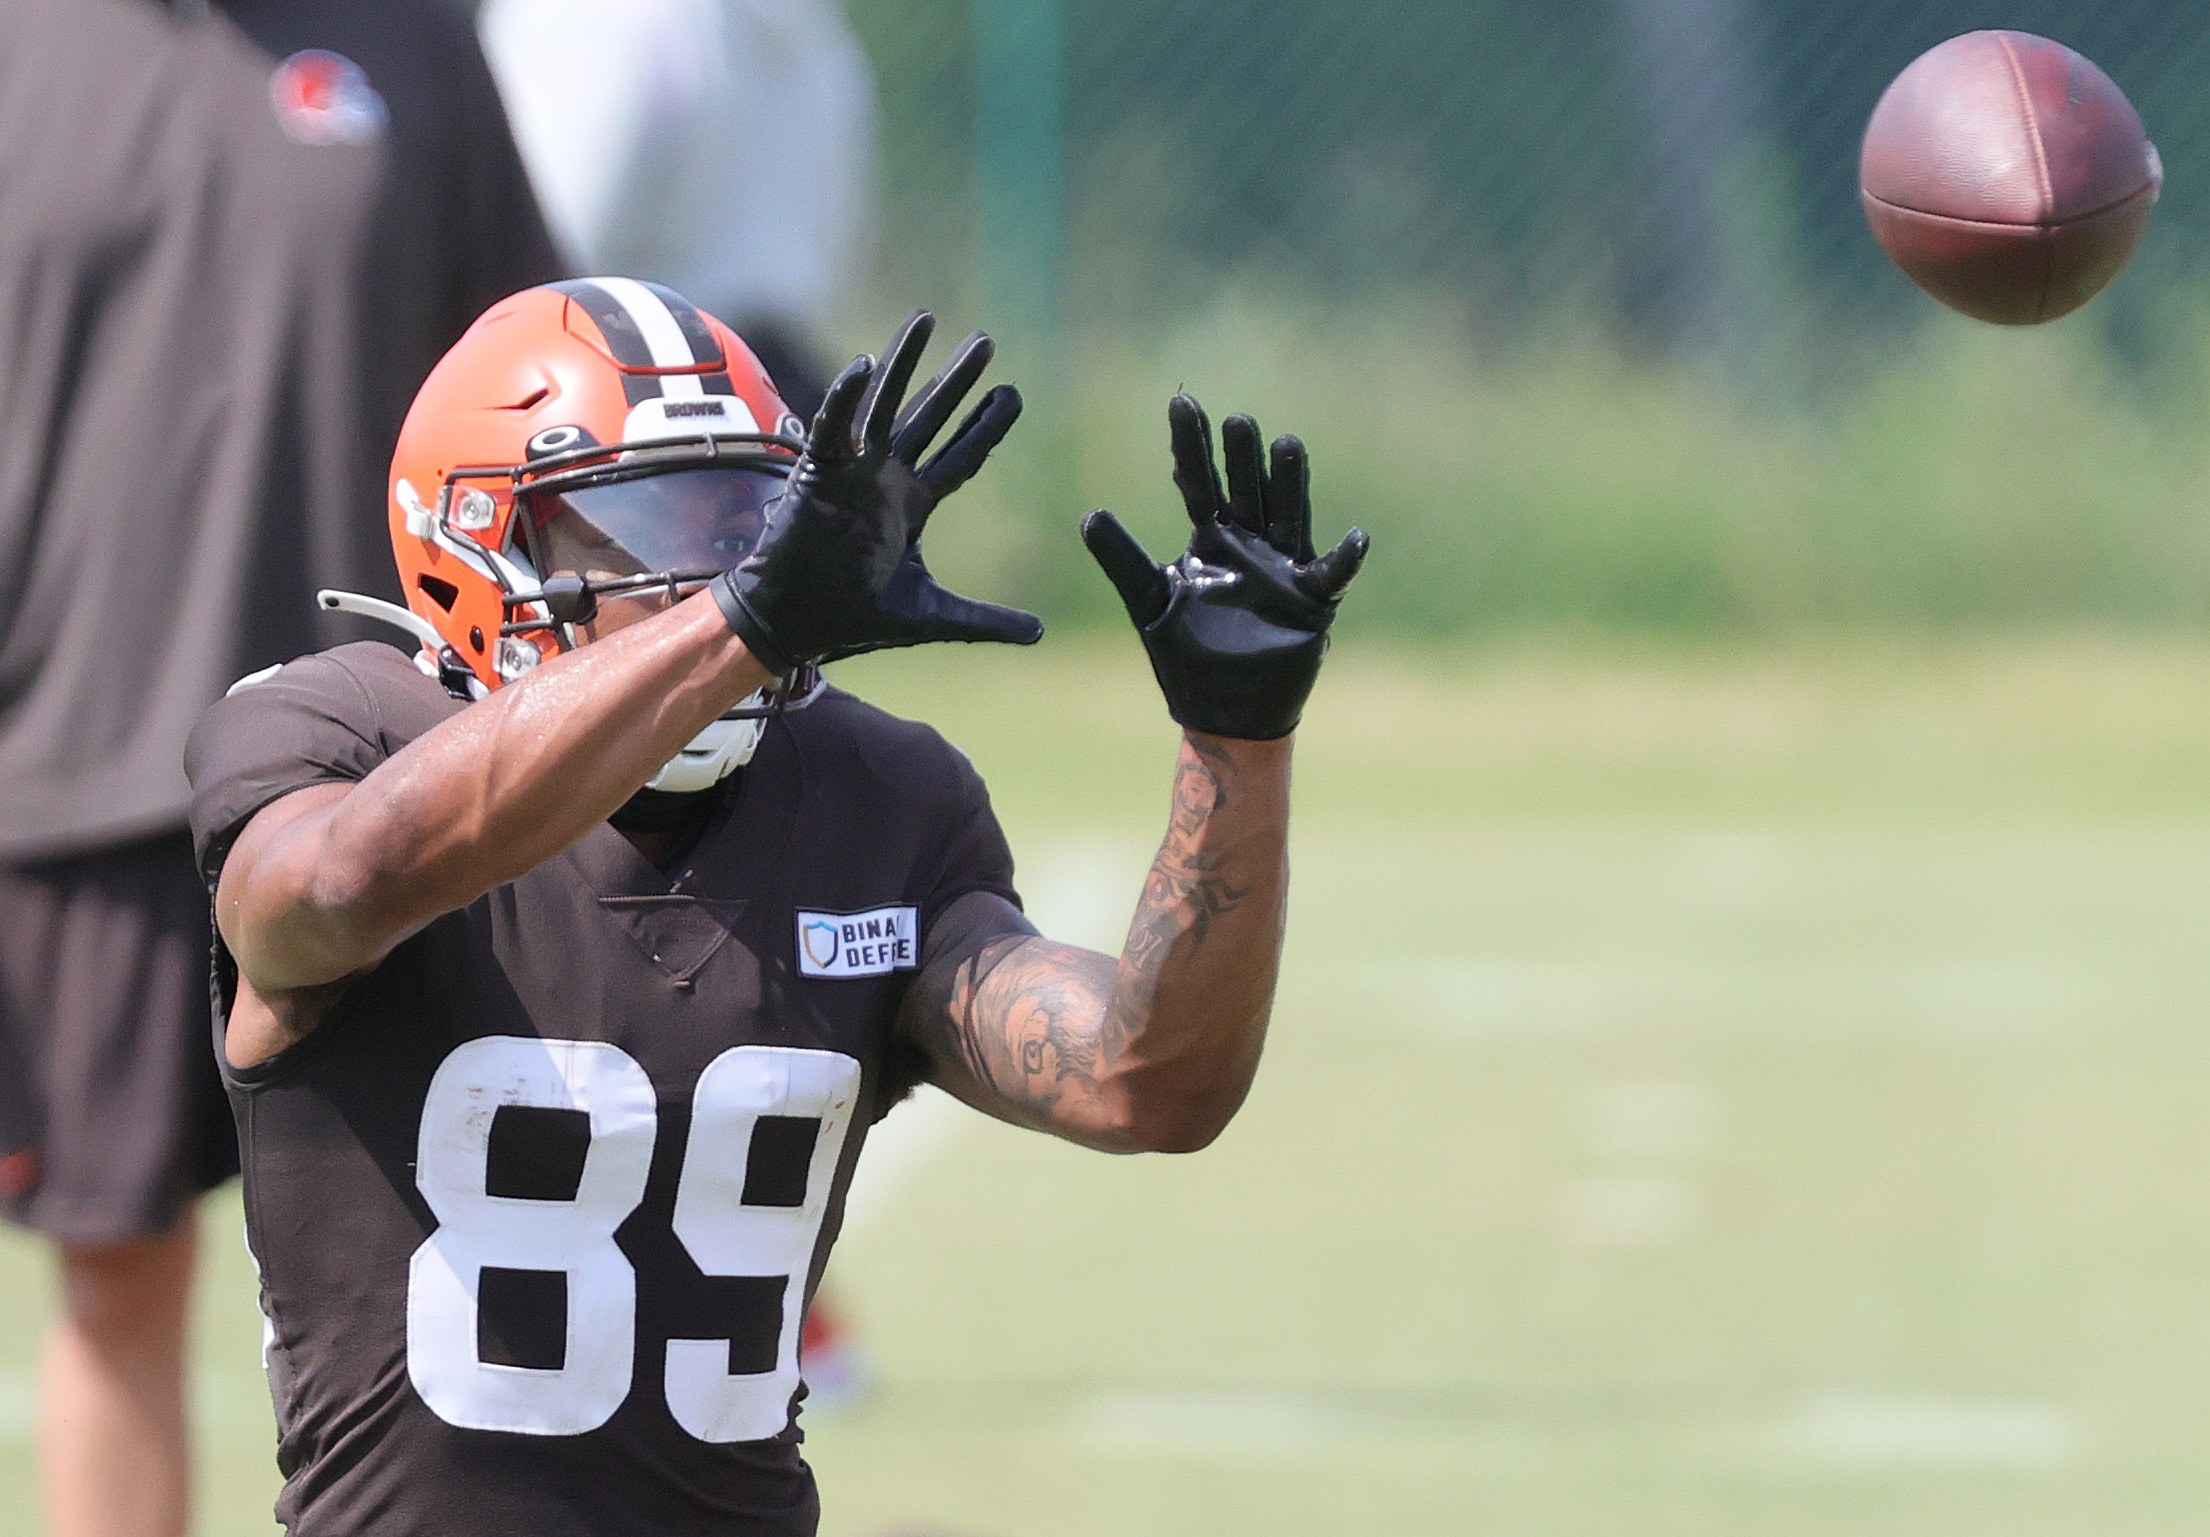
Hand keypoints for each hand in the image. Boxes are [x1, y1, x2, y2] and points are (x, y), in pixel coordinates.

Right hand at [711, 311, 1042, 671]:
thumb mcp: (932, 616)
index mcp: (914, 503)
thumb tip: (1041, 634)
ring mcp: (854, 470)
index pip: (960, 456)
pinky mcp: (819, 472)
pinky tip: (864, 363)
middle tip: (986, 342)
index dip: (985, 426)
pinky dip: (845, 395)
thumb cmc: (854, 618)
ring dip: (903, 362)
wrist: (796, 624)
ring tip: (926, 319)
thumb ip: (986, 620)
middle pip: (930, 417)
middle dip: (957, 381)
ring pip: (885, 405)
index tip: (1014, 394)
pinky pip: (834, 426)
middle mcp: (888, 477)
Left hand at [1082, 395, 1367, 740]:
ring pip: (1287, 515)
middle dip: (1240, 458)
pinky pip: (1330, 575)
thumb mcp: (1150, 604)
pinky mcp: (1310, 601)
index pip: (1199, 482)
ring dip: (1288, 484)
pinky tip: (1354, 538)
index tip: (1181, 403)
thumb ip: (1124, 561)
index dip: (1191, 445)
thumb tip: (1088, 515)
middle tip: (1234, 421)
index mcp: (1210, 539)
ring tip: (1285, 445)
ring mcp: (1282, 568)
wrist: (1222, 711)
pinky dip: (1344, 559)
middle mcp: (1249, 543)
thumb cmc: (1187, 656)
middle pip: (1246, 490)